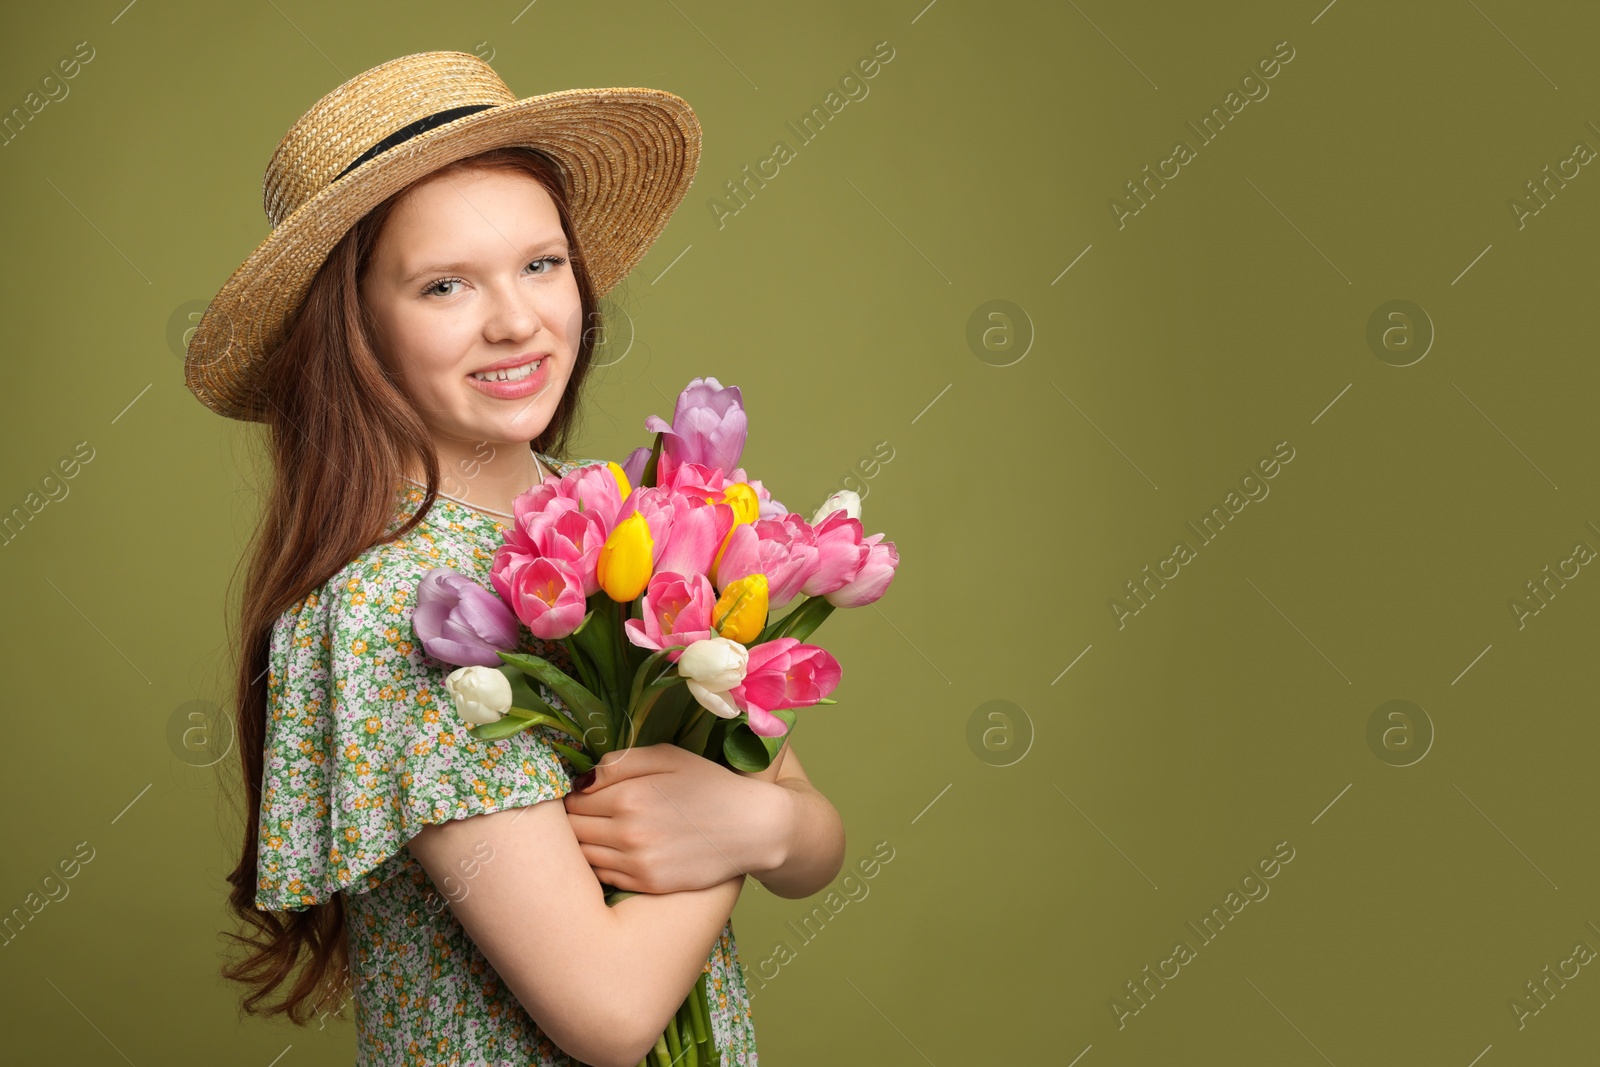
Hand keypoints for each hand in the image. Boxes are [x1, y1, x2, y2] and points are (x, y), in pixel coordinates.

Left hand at [562, 743, 792, 894]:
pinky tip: (616, 852)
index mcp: (629, 796)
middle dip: (573, 820)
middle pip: (573, 830)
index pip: (574, 799)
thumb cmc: (711, 784)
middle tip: (587, 814)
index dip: (575, 795)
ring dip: (583, 844)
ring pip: (583, 857)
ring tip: (599, 833)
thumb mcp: (669, 756)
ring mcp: (637, 864)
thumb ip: (621, 761)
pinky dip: (600, 864)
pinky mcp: (648, 885)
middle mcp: (627, 833)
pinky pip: (604, 876)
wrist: (753, 828)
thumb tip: (582, 780)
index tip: (584, 794)